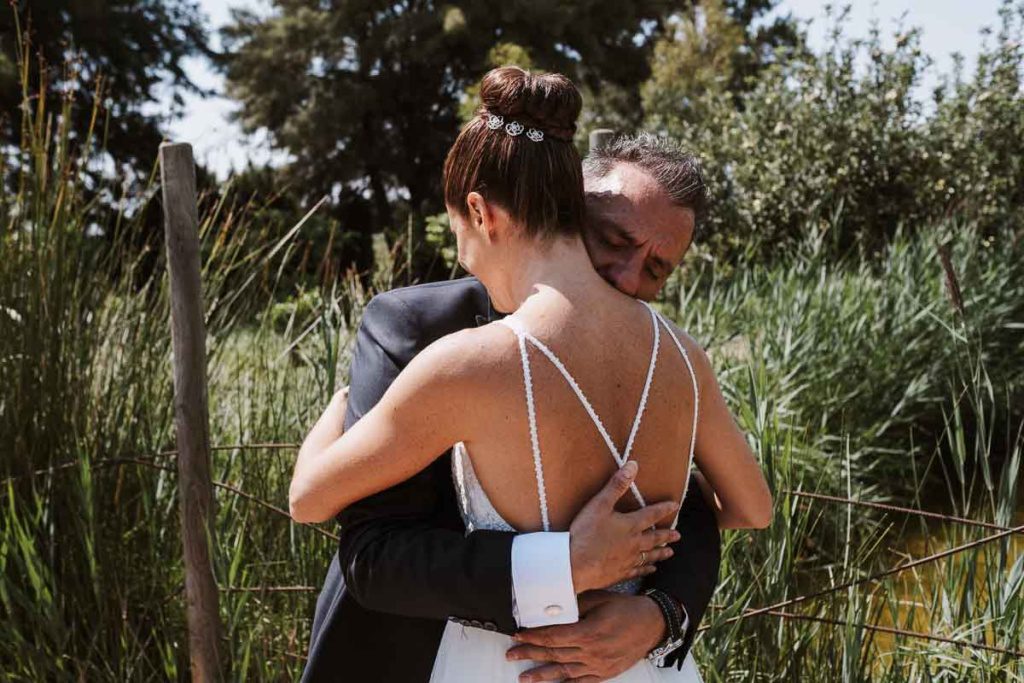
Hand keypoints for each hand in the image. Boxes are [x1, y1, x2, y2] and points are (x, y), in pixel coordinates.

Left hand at [507, 591, 665, 681]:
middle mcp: (592, 652)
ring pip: (564, 672)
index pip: (553, 636)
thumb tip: (552, 603)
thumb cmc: (626, 608)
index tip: (518, 634)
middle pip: (554, 654)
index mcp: (589, 632)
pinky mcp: (605, 673)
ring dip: (542, 674)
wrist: (653, 625)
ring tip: (524, 677)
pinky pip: (582, 682)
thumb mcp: (600, 599)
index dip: (533, 636)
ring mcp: (598, 666)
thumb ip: (576, 603)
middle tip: (511, 654)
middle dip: (530, 654)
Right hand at [569, 461, 680, 592]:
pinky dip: (646, 569)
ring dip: (660, 553)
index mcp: (630, 525)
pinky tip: (651, 570)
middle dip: (666, 535)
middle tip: (678, 536)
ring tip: (670, 552)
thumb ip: (616, 485)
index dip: (664, 509)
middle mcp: (634, 543)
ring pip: (649, 556)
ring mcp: (628, 560)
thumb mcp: (599, 504)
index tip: (675, 506)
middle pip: (654, 538)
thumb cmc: (586, 533)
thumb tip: (633, 466)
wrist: (576, 564)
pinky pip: (638, 571)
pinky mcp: (620, 573)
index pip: (652, 514)